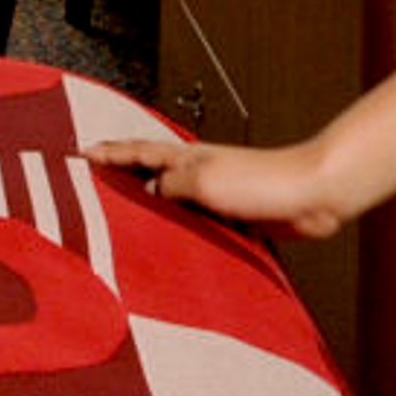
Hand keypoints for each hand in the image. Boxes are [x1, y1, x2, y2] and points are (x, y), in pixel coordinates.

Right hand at [89, 129, 352, 236]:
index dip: (109, 153)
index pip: (136, 152)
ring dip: (149, 207)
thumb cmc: (263, 181)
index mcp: (185, 158)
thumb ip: (169, 186)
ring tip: (124, 220)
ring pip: (171, 201)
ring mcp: (215, 194)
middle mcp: (197, 172)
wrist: (313, 195)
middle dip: (121, 176)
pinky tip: (173, 243)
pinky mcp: (234, 217)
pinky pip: (195, 223)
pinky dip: (178, 229)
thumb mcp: (203, 181)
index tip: (82, 154)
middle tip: (93, 185)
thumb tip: (147, 191)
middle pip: (150, 173)